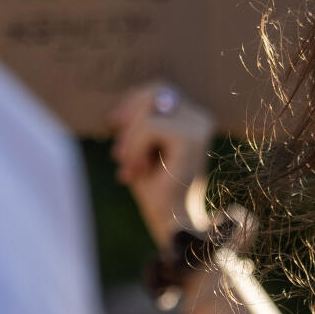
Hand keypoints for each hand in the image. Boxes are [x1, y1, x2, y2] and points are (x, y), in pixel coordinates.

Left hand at [110, 81, 214, 245]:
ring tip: (128, 167)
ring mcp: (198, 127)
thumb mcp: (141, 148)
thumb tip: (119, 113)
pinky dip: (135, 148)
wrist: (172, 223)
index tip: (114, 125)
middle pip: (154, 92)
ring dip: (131, 138)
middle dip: (129, 119)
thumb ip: (137, 125)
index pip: (157, 90)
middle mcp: (200, 118)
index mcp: (193, 118)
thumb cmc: (155, 188)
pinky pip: (151, 127)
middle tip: (118, 154)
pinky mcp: (191, 139)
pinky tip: (135, 172)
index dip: (131, 103)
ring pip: (150, 109)